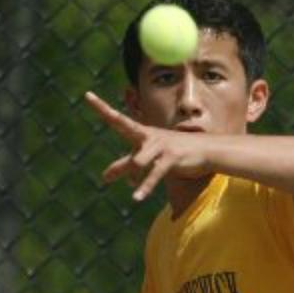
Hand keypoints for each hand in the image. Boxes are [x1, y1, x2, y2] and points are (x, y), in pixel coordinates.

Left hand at [84, 91, 211, 200]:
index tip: (87, 95)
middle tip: (89, 97)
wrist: (206, 151)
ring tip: (126, 186)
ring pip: (137, 160)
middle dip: (108, 113)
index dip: (102, 108)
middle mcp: (147, 136)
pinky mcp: (171, 158)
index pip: (118, 120)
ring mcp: (159, 146)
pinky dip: (145, 187)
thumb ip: (125, 167)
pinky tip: (136, 197)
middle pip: (124, 124)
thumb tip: (105, 177)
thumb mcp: (147, 159)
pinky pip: (154, 174)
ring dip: (132, 174)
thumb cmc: (174, 153)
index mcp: (141, 133)